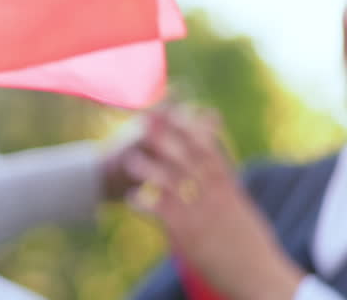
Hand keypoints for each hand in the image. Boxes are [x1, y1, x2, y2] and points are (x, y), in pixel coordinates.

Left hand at [123, 109, 304, 299]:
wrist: (262, 278)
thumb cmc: (252, 247)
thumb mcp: (243, 211)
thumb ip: (228, 189)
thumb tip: (221, 173)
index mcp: (228, 189)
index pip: (208, 151)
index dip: (190, 129)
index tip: (175, 111)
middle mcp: (214, 197)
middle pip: (187, 159)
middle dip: (166, 137)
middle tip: (145, 118)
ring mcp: (201, 214)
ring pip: (170, 183)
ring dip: (148, 169)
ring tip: (128, 158)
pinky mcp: (188, 235)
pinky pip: (161, 214)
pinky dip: (144, 205)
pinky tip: (130, 199)